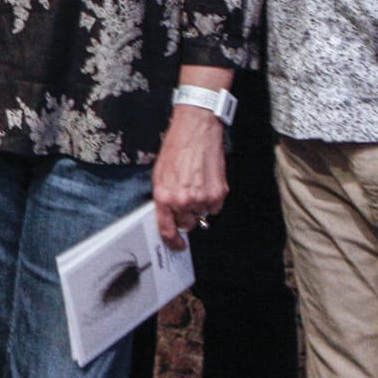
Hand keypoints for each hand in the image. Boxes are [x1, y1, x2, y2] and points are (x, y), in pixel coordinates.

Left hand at [153, 105, 226, 250]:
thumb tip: (168, 216)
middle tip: (185, 198)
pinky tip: (205, 183)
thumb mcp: (159, 174)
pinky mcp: (218, 194)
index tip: (176, 245)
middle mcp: (183, 201)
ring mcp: (202, 199)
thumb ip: (163, 198)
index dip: (172, 241)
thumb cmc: (177, 149)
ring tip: (195, 183)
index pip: (167, 229)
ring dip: (199, 205)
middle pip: (186, 224)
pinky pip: (214, 208)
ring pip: (201, 216)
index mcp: (164, 196)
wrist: (196, 132)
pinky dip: (211, 199)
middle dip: (185, 215)